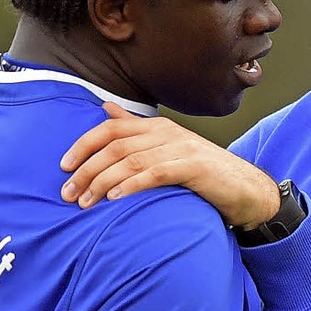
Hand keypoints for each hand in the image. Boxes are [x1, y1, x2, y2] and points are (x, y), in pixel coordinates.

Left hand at [60, 102, 281, 229]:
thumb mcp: (168, 148)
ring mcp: (181, 148)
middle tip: (67, 193)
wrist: (246, 188)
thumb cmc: (203, 174)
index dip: (83, 145)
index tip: (64, 166)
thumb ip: (136, 130)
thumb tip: (106, 109)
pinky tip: (114, 199)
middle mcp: (167, 133)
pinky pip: (154, 174)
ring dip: (101, 182)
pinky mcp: (194, 167)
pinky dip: (131, 185)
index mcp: (158, 127)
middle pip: (115, 145)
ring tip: (84, 202)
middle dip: (86, 169)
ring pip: (130, 161)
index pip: (111, 128)